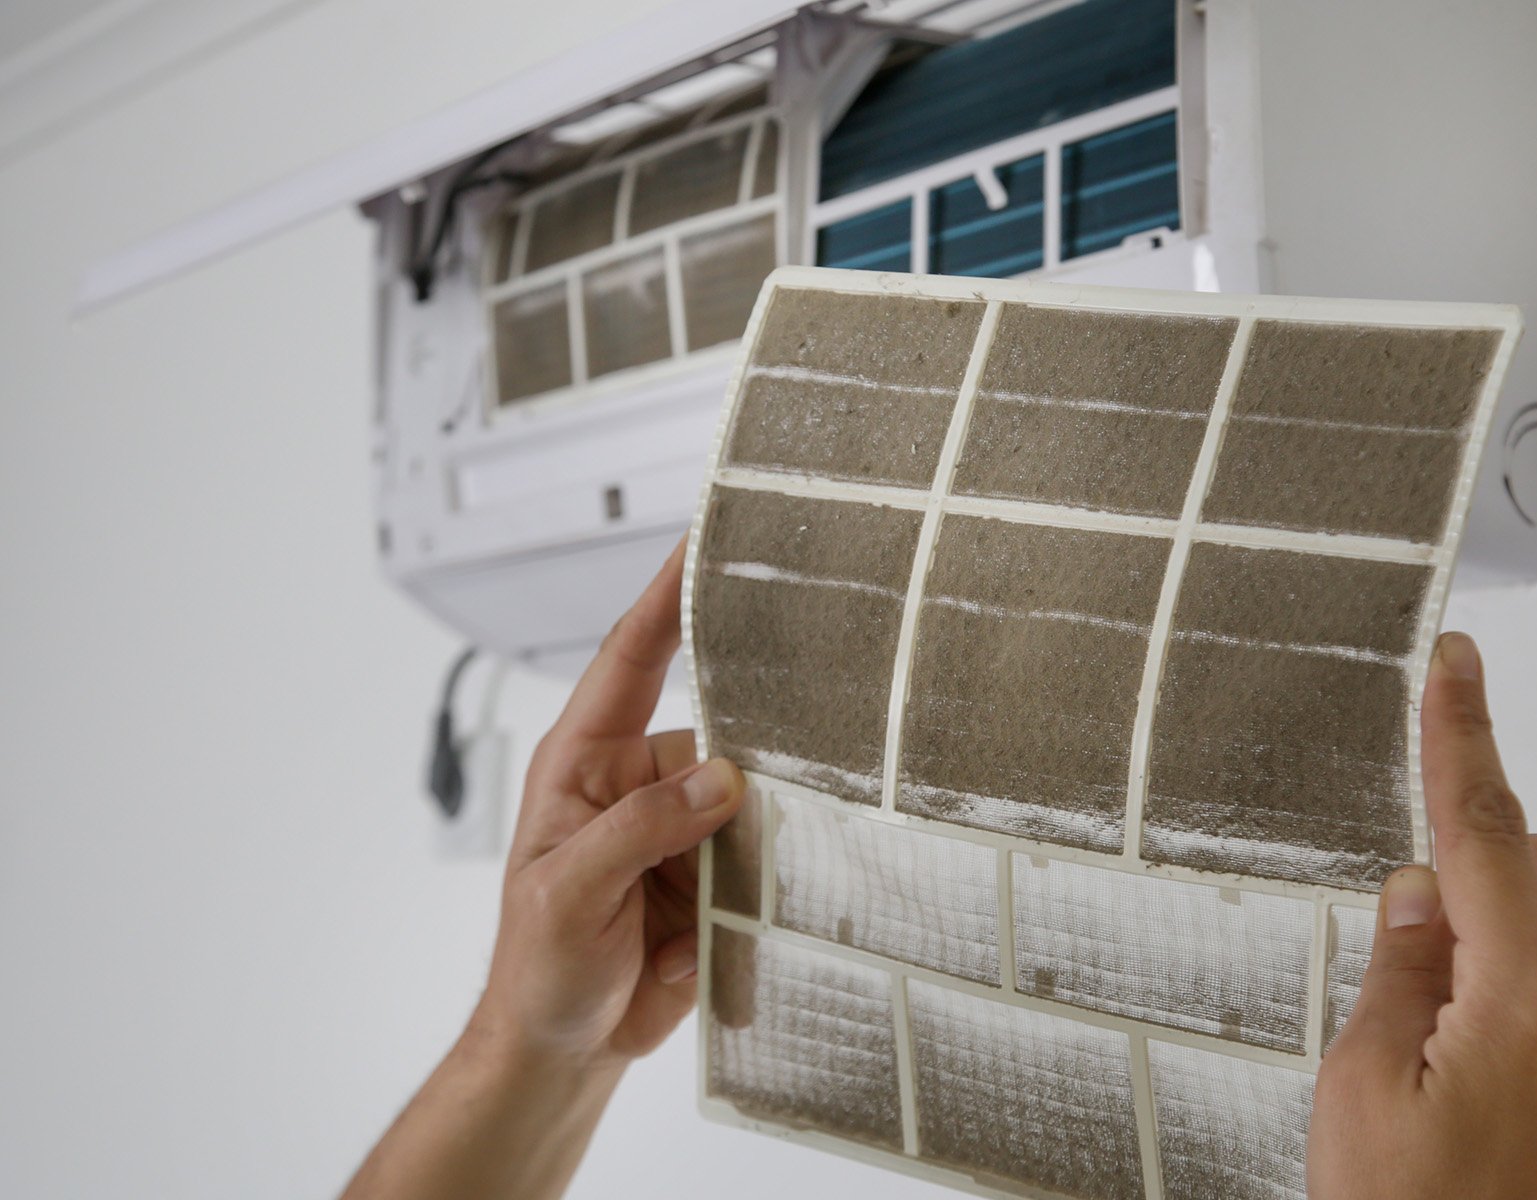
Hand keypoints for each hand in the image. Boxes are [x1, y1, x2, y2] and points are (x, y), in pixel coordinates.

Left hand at [342, 541, 744, 1199]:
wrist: (565, 1048)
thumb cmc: (537, 969)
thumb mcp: (566, 893)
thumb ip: (637, 829)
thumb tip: (717, 778)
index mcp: (586, 764)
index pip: (629, 661)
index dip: (664, 600)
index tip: (699, 544)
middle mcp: (641, 786)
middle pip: (714, 731)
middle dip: (752, 741)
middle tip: (801, 730)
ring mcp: (683, 832)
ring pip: (752, 797)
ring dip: (763, 831)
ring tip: (742, 874)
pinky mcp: (718, 878)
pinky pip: (766, 857)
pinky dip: (772, 881)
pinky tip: (752, 914)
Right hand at [1308, 633, 1536, 1198]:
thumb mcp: (1357, 1091)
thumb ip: (1399, 970)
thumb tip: (1421, 897)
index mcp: (1528, 1010)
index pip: (1490, 832)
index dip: (1466, 734)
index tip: (1460, 666)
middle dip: (1517, 855)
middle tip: (1433, 912)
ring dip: (1527, 934)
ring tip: (1443, 1015)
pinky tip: (1474, 1079)